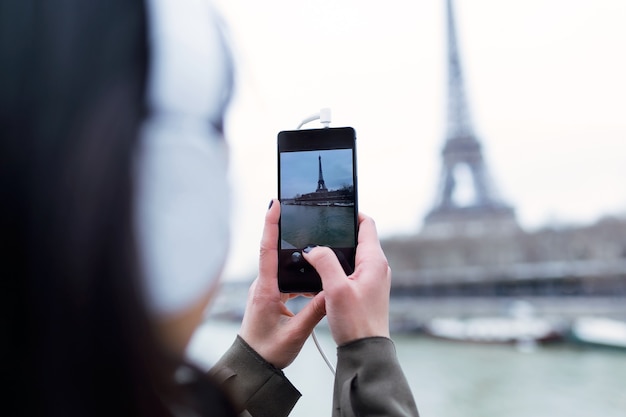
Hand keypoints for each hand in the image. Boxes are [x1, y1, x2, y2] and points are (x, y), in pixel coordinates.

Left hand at [238, 199, 325, 368]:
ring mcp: (265, 290)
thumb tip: (332, 291)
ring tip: (317, 253)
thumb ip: (315, 312)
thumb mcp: (295, 334)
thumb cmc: (267, 352)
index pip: (267, 250)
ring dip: (298, 260)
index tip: (275, 203)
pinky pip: (285, 279)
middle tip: (302, 215)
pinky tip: (314, 283)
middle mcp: (263, 285)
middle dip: (288, 233)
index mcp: (266, 290)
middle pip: (275, 251)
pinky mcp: (270, 296)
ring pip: (283, 266)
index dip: (271, 224)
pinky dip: (299, 277)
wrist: (252, 366)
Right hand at [302, 213, 390, 345]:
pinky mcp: (366, 290)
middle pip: (359, 238)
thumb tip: (312, 248)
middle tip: (320, 229)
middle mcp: (377, 267)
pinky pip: (352, 269)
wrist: (365, 350)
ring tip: (317, 250)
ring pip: (354, 254)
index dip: (352, 214)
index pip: (367, 224)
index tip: (334, 211)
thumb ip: (324, 262)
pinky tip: (324, 274)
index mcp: (374, 261)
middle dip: (340, 232)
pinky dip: (339, 266)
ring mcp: (373, 279)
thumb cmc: (356, 322)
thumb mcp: (335, 289)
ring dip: (338, 251)